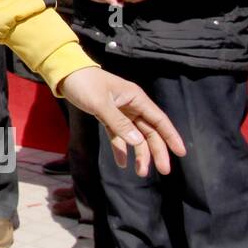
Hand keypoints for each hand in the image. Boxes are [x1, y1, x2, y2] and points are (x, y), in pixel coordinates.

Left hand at [58, 67, 185, 175]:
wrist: (66, 74)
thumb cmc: (85, 84)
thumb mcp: (101, 103)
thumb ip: (119, 123)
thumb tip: (137, 142)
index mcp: (136, 98)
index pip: (159, 120)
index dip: (171, 136)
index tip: (181, 153)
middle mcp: (132, 106)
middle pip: (150, 132)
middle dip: (157, 151)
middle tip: (163, 171)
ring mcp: (121, 112)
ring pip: (136, 136)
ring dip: (140, 154)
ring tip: (140, 172)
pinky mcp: (108, 117)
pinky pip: (118, 136)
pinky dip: (121, 149)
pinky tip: (122, 163)